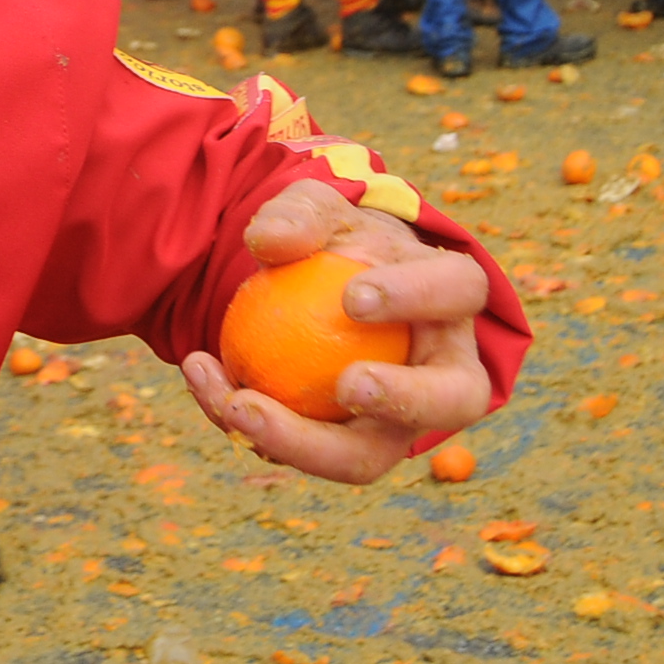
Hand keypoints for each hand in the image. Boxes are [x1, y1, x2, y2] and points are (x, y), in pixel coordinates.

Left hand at [180, 178, 493, 484]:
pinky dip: (253, 425)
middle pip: (451, 400)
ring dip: (303, 441)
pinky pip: (304, 450)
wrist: (318, 288)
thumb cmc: (330, 242)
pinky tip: (207, 382)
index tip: (353, 298)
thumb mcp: (314, 209)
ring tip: (237, 405)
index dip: (417, 296)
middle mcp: (444, 370)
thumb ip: (297, 214)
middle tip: (349, 386)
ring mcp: (399, 421)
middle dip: (407, 400)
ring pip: (369, 454)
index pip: (456, 290)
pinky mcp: (346, 445)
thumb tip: (267, 243)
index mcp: (450, 296)